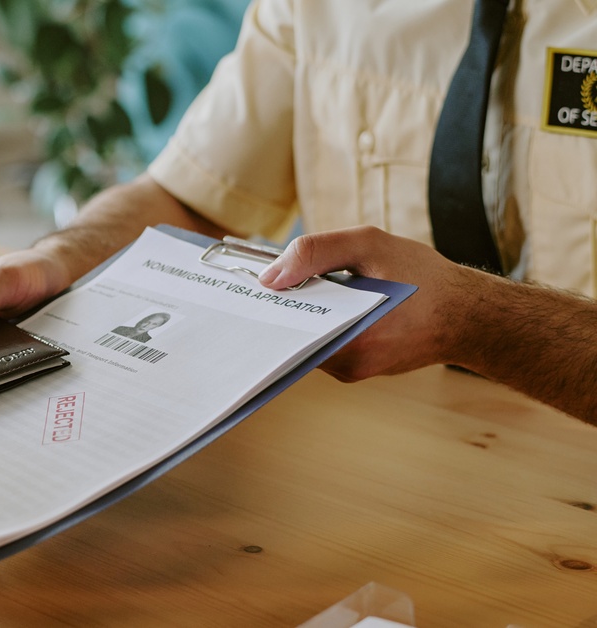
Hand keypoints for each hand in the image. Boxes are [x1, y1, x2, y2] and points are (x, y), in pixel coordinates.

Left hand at [257, 226, 480, 381]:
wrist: (470, 316)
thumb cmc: (425, 278)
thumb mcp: (370, 246)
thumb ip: (316, 253)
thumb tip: (269, 275)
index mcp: (349, 339)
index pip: (285, 329)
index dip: (264, 305)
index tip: (244, 287)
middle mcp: (346, 364)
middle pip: (292, 334)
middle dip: (282, 306)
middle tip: (267, 279)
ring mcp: (351, 370)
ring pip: (307, 337)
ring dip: (304, 311)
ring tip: (301, 283)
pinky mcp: (356, 368)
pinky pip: (323, 341)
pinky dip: (321, 319)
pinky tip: (328, 298)